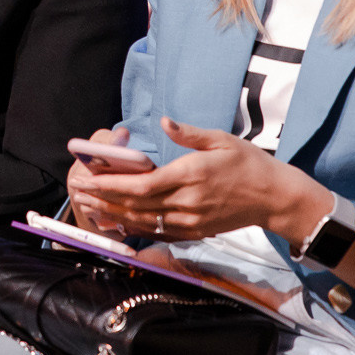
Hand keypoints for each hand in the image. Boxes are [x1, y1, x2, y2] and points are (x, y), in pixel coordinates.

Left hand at [76, 117, 331, 243]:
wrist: (274, 198)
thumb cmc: (249, 164)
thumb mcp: (221, 139)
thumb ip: (189, 134)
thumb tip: (164, 122)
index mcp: (190, 176)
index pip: (141, 185)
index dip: (112, 185)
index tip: (89, 179)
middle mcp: (186, 203)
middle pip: (136, 205)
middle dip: (104, 200)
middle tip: (79, 194)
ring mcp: (189, 221)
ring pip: (143, 221)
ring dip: (114, 215)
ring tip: (90, 208)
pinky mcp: (194, 231)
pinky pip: (158, 231)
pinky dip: (135, 227)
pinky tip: (118, 221)